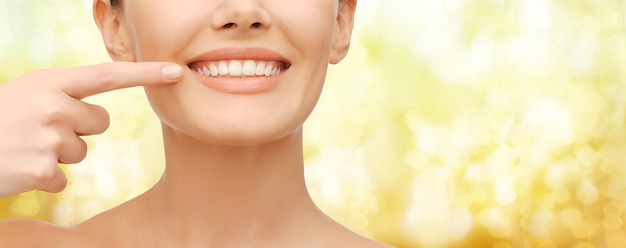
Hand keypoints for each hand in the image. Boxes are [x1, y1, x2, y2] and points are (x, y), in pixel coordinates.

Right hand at [0, 62, 182, 196]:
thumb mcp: (27, 93)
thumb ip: (63, 95)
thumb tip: (99, 116)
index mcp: (50, 83)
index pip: (107, 76)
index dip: (145, 74)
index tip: (176, 72)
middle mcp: (53, 106)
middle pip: (99, 122)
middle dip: (78, 128)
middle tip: (40, 129)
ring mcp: (49, 138)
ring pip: (81, 152)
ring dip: (58, 155)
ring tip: (25, 147)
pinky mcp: (42, 170)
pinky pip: (64, 179)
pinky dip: (44, 179)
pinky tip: (20, 168)